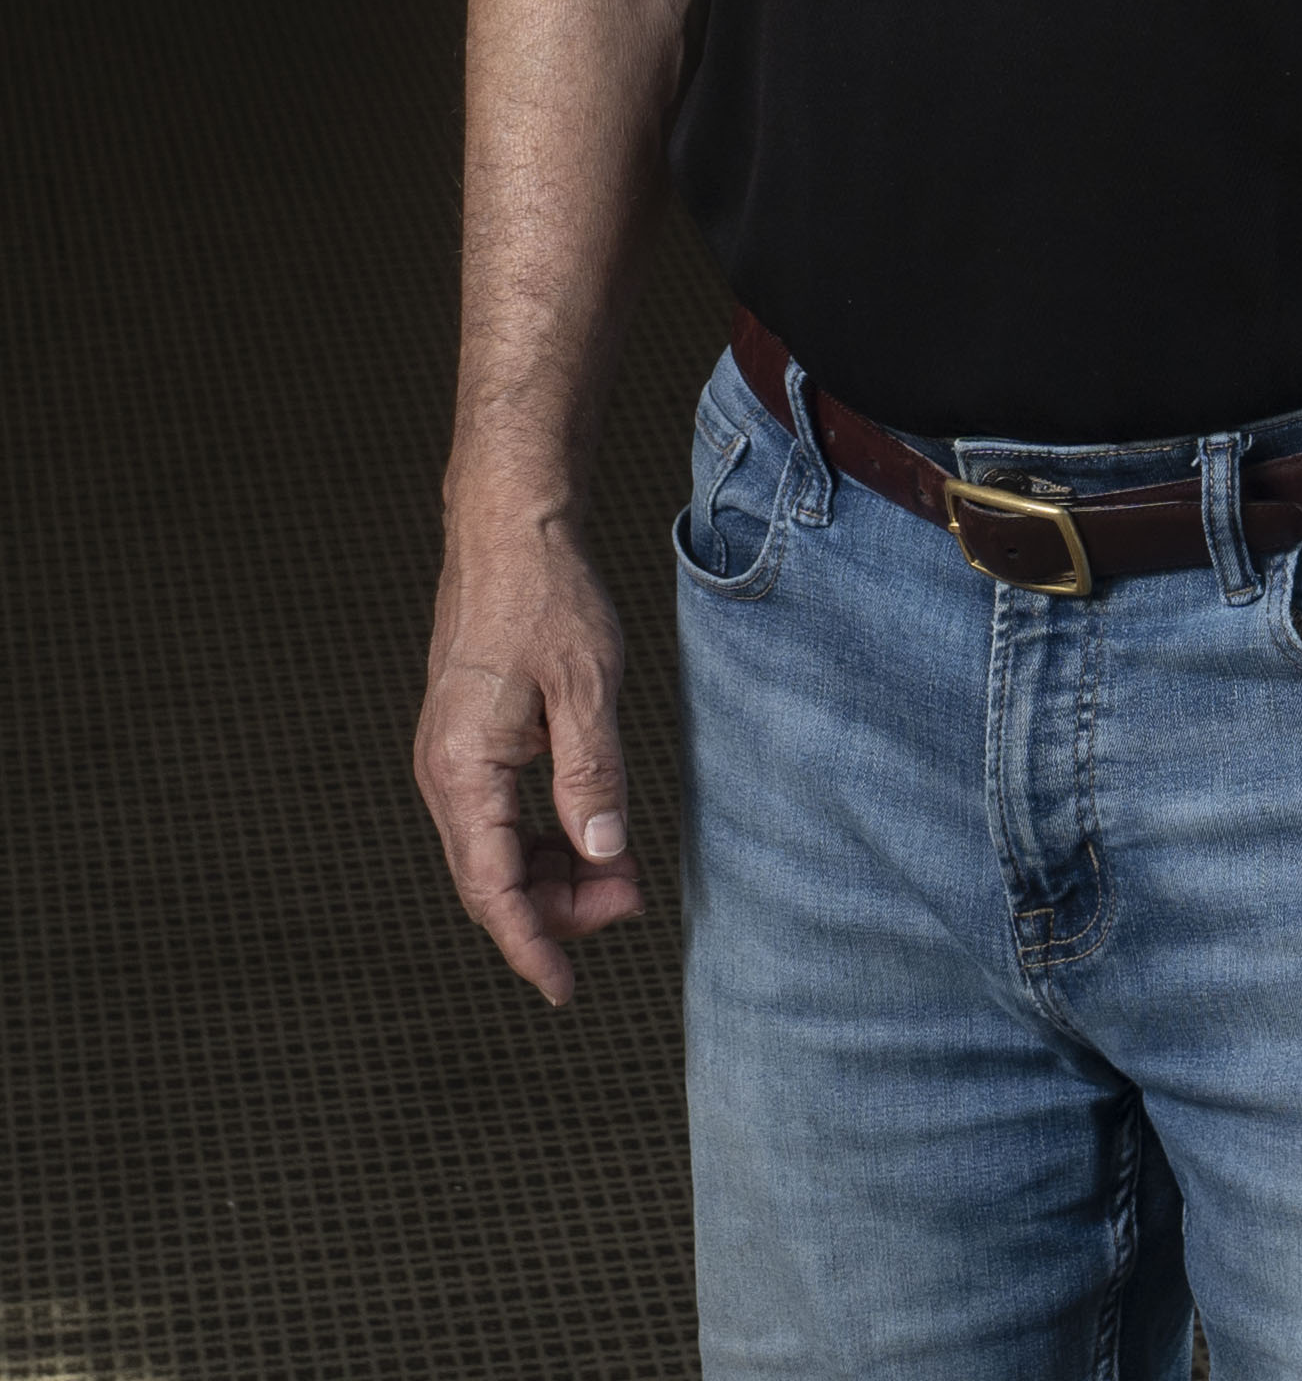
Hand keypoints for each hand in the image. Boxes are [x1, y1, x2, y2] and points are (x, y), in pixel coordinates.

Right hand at [412, 500, 644, 1003]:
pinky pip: (499, 819)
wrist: (508, 536)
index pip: (491, 887)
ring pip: (496, 853)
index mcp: (462, 768)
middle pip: (492, 879)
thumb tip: (604, 853)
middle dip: (558, 910)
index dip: (530, 944)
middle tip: (633, 904)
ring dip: (554, 877)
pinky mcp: (468, 746)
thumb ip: (593, 774)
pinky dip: (544, 840)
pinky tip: (591, 841)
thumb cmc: (547, 600)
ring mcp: (451, 761)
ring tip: (623, 878)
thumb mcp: (588, 687)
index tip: (563, 990)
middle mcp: (443, 774)